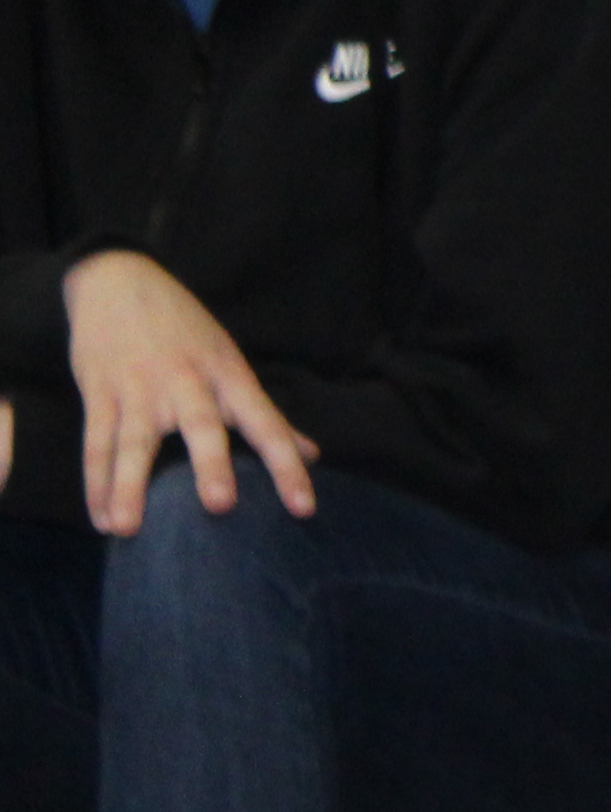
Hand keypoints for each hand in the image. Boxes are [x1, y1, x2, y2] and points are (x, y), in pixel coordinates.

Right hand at [60, 252, 314, 535]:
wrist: (119, 282)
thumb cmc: (185, 330)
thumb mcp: (231, 362)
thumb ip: (266, 413)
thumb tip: (313, 453)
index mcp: (229, 376)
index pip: (267, 424)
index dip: (287, 465)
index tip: (304, 507)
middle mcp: (188, 384)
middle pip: (203, 426)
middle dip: (212, 464)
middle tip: (221, 505)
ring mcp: (140, 389)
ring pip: (134, 442)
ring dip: (129, 486)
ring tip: (125, 529)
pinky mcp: (100, 392)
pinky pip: (96, 443)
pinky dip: (96, 483)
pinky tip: (100, 518)